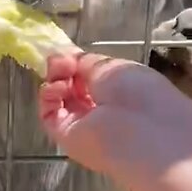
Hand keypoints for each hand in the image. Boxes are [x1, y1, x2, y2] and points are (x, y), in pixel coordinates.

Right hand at [38, 50, 173, 174]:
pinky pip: (49, 115)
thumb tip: (64, 56)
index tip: (68, 53)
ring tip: (61, 72)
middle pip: (71, 87)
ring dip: (55, 79)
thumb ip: (85, 62)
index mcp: (118, 93)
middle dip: (63, 69)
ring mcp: (82, 125)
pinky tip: (58, 86)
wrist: (142, 131)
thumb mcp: (111, 66)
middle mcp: (100, 110)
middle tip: (62, 61)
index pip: (88, 78)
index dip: (75, 63)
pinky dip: (49, 97)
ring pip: (59, 99)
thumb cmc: (137, 93)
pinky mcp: (66, 138)